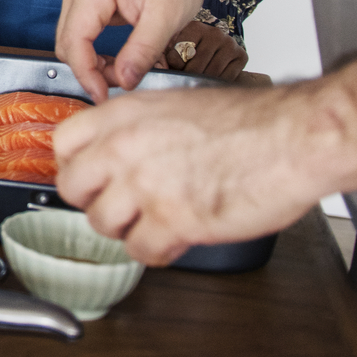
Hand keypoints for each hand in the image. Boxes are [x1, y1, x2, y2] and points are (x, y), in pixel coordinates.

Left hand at [52, 86, 327, 264]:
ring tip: (153, 222)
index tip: (89, 176)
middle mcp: (125, 147)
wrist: (293, 137)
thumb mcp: (177, 105)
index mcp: (125, 114)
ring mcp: (145, 184)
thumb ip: (139, 128)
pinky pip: (141, 251)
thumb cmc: (251, 122)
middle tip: (120, 205)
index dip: (76, 165)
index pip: (63, 143)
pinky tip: (175, 238)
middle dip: (95, 201)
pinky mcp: (173, 220)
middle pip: (72, 187)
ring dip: (126, 228)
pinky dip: (157, 251)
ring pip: (102, 224)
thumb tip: (119, 150)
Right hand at [55, 0, 209, 101]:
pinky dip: (94, 51)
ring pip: (71, 40)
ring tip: (123, 72)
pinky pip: (81, 33)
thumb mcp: (166, 16)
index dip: (87, 74)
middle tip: (122, 84)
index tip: (104, 97)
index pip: (74, 41)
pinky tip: (116, 59)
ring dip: (91, 62)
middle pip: (67, 42)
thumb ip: (143, 50)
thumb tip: (123, 81)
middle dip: (90, 70)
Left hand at [156, 20, 247, 80]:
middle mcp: (214, 32)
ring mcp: (229, 43)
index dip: (173, 67)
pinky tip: (211, 78)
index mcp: (193, 27)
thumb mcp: (172, 47)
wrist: (216, 48)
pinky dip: (217, 83)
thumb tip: (151, 70)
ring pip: (211, 74)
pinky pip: (226, 78)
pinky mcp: (242, 55)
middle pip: (195, 68)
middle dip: (187, 76)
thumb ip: (161, 56)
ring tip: (196, 78)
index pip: (178, 56)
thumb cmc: (188, 50)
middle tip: (184, 76)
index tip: (173, 66)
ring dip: (202, 81)